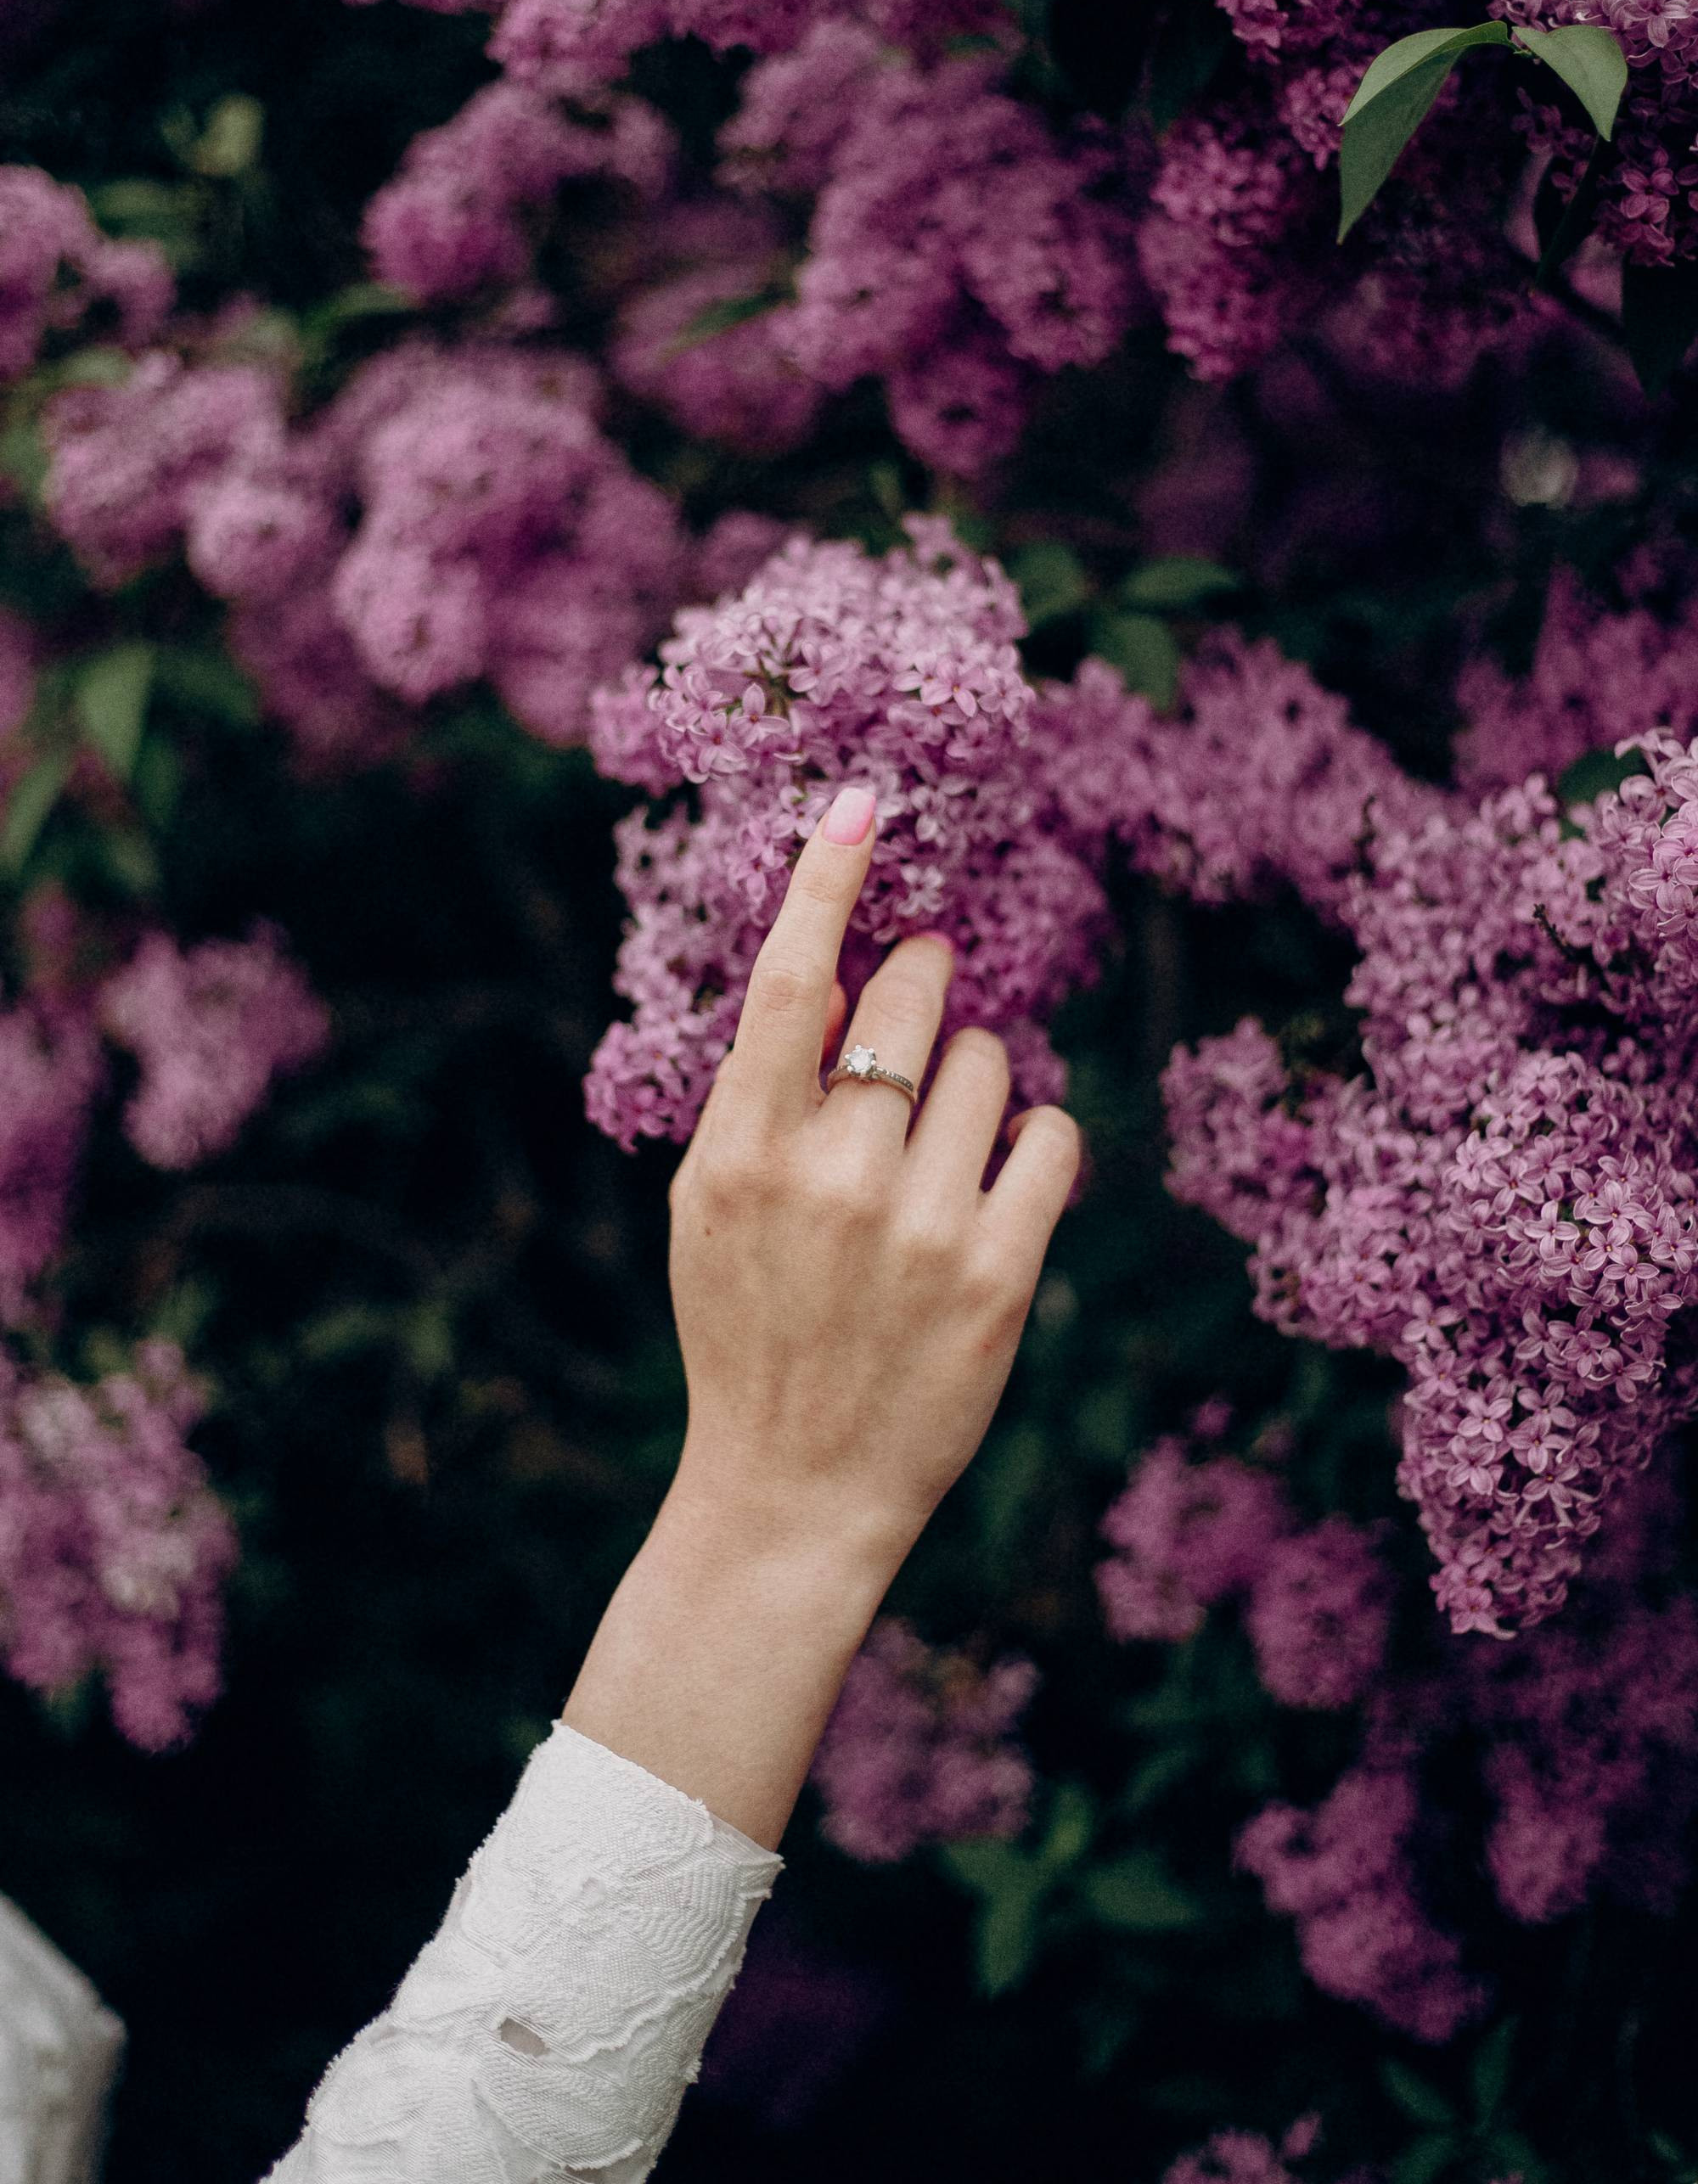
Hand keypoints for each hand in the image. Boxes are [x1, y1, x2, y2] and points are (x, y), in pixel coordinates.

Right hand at [666, 781, 1081, 1573]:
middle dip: (931, 983)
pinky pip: (1052, 1136)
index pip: (792, 981)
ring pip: (995, 1061)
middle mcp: (829, 1174)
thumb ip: (760, 1092)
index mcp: (739, 1151)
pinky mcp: (1001, 1275)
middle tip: (923, 1013)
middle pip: (919, 997)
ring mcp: (919, 1225)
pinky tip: (994, 1184)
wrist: (791, 1490)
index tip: (862, 802)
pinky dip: (1033, 1141)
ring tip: (940, 1148)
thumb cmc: (749, 1327)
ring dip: (980, 1079)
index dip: (827, 880)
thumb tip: (845, 972)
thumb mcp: (709, 1204)